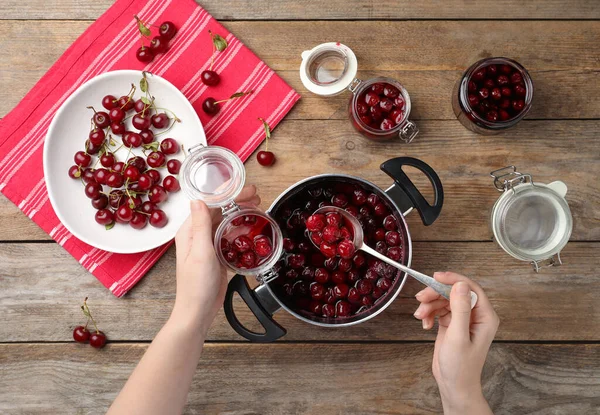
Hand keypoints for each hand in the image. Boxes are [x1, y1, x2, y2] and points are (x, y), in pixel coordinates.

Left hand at [171, 186, 259, 335]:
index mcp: (189, 231)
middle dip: (238, 202)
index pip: (210, 204)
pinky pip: (229, 238)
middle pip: (220, 211)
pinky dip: (241, 231)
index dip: (228, 194)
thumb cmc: (196, 285)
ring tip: (258, 209)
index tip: (245, 190)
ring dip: (241, 215)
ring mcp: (207, 245)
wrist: (198, 311)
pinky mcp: (216, 256)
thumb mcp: (200, 251)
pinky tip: (252, 230)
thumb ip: (200, 225)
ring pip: (226, 223)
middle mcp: (197, 235)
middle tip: (257, 197)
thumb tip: (198, 199)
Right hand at [413, 272, 498, 413]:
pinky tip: (425, 324)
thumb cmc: (460, 367)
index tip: (435, 277)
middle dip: (435, 294)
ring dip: (429, 305)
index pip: (470, 288)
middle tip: (420, 299)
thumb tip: (460, 285)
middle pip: (454, 292)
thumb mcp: (458, 336)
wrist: (454, 386)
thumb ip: (460, 309)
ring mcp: (463, 319)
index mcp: (485, 316)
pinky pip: (439, 310)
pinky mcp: (452, 324)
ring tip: (420, 316)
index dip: (453, 280)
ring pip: (444, 300)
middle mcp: (476, 315)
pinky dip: (429, 314)